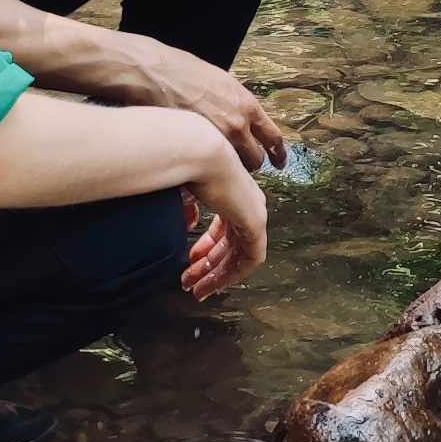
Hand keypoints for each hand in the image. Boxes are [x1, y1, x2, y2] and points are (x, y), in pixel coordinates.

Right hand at [122, 34, 287, 172]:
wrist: (157, 74)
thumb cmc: (184, 73)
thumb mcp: (223, 83)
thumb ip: (237, 104)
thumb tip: (242, 119)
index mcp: (246, 104)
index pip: (273, 137)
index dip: (278, 153)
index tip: (279, 161)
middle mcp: (237, 123)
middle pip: (255, 159)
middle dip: (250, 164)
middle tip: (242, 164)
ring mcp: (216, 137)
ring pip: (233, 168)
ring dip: (230, 168)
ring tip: (218, 163)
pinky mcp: (196, 146)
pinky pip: (210, 166)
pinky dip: (209, 167)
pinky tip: (200, 162)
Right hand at [180, 145, 269, 296]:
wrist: (198, 151)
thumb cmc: (187, 162)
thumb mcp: (184, 191)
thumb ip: (188, 208)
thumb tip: (189, 223)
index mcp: (232, 193)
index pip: (225, 228)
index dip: (208, 248)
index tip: (191, 261)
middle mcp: (247, 203)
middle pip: (232, 244)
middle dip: (210, 266)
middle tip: (191, 281)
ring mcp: (254, 213)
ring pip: (241, 255)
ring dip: (218, 275)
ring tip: (198, 290)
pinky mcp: (255, 223)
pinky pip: (250, 258)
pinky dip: (233, 274)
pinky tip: (215, 284)